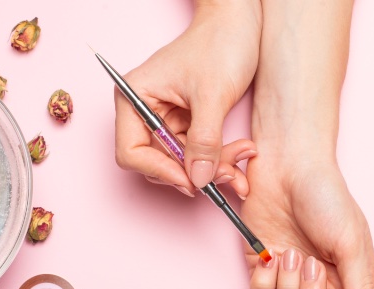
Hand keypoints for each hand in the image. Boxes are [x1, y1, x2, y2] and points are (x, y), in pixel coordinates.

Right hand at [114, 2, 260, 196]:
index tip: (192, 181)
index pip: (131, 151)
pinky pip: (199, 155)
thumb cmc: (220, 43)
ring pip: (183, 164)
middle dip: (194, 172)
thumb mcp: (212, 95)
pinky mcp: (188, 124)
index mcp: (135, 97)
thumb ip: (204, 140)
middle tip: (228, 175)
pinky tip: (241, 155)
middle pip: (159, 162)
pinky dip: (220, 160)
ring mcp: (167, 119)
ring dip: (214, 169)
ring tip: (242, 162)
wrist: (240, 22)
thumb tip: (199, 180)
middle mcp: (145, 111)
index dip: (160, 170)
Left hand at [242, 155, 373, 288]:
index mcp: (352, 283)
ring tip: (292, 254)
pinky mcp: (262, 273)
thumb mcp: (350, 238)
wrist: (288, 169)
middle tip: (312, 263)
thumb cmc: (325, 197)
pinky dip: (263, 286)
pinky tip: (270, 258)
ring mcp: (291, 284)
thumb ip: (362, 282)